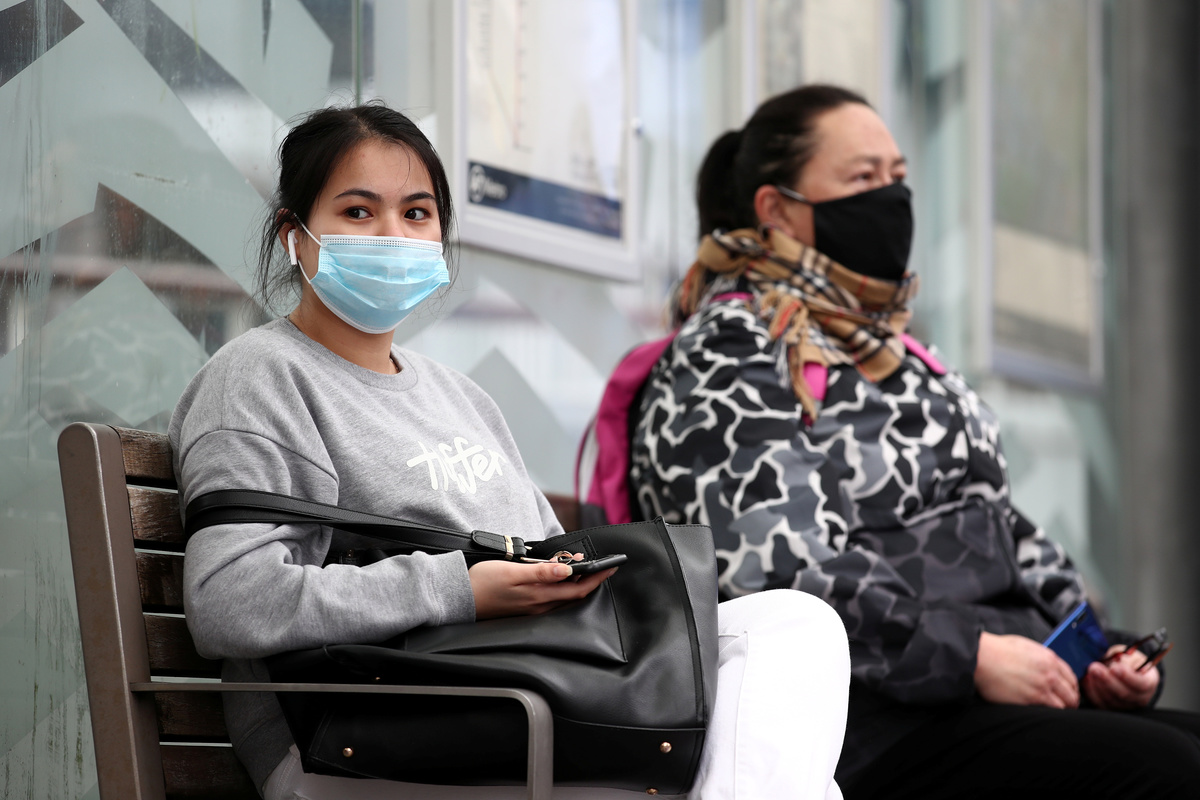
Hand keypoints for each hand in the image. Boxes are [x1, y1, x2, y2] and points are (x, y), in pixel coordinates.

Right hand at [468, 557, 617, 619]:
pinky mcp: (526, 607)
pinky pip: (554, 599)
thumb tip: (568, 570)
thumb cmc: (483, 582)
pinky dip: (564, 587)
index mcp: (540, 596)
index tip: (611, 566)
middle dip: (593, 579)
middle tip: (605, 565)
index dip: (597, 578)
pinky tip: (563, 578)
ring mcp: (533, 608)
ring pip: (565, 597)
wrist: (460, 597)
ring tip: (586, 566)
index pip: (578, 589)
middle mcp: (540, 606)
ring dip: (578, 582)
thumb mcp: (512, 571)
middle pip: (575, 595)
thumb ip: (541, 572)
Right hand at [974, 632, 1079, 707]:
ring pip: (1064, 705)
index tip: (1069, 692)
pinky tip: (1046, 714)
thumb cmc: (997, 649)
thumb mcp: (1025, 646)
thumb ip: (1040, 656)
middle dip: (1070, 701)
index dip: (1072, 688)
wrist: (982, 657)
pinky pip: (1050, 711)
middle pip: (1071, 694)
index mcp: (1049, 659)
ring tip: (1055, 712)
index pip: (1072, 678)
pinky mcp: (1031, 700)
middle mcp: (1049, 674)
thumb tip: (1045, 665)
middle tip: (1066, 706)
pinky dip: (1051, 714)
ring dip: (1062, 709)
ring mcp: (1041, 688)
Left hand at [1082, 644, 1158, 709]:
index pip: (1142, 684)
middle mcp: (1140, 697)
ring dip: (1097, 685)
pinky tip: (1086, 680)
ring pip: (1111, 700)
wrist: (1121, 668)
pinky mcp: (1111, 707)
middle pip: (1125, 694)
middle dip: (1107, 680)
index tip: (1115, 667)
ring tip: (1089, 672)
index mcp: (1149, 682)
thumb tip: (1113, 659)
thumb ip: (1121, 657)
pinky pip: (1100, 703)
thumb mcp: (1127, 653)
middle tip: (1095, 668)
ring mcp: (1126, 705)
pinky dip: (1091, 691)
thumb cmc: (1126, 660)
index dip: (1128, 677)